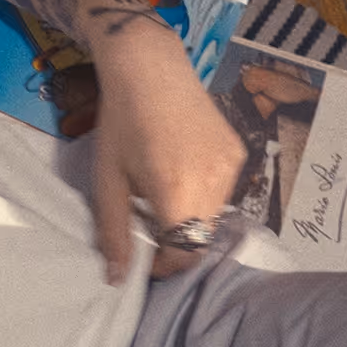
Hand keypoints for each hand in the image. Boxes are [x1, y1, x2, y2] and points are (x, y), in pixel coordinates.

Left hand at [88, 25, 245, 282]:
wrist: (149, 67)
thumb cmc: (119, 123)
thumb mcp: (107, 180)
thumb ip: (114, 232)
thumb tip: (117, 279)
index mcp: (178, 191)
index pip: (184, 254)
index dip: (164, 264)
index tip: (145, 257)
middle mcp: (213, 182)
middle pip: (202, 239)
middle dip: (176, 245)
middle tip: (150, 229)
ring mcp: (231, 165)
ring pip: (214, 217)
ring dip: (190, 220)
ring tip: (162, 195)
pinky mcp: (239, 152)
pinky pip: (223, 191)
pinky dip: (202, 196)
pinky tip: (180, 172)